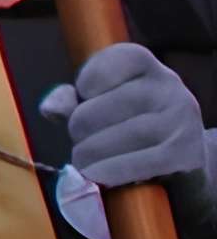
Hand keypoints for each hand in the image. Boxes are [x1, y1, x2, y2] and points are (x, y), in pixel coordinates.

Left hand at [43, 43, 216, 233]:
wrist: (181, 165)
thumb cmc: (129, 127)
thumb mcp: (100, 105)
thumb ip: (72, 101)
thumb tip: (51, 107)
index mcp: (144, 64)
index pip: (109, 63)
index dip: (86, 83)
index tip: (83, 99)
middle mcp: (170, 86)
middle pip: (109, 105)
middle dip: (82, 127)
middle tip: (79, 142)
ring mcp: (182, 119)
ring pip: (126, 134)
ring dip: (94, 153)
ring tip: (83, 162)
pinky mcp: (188, 153)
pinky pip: (143, 162)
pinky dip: (114, 170)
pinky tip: (99, 176)